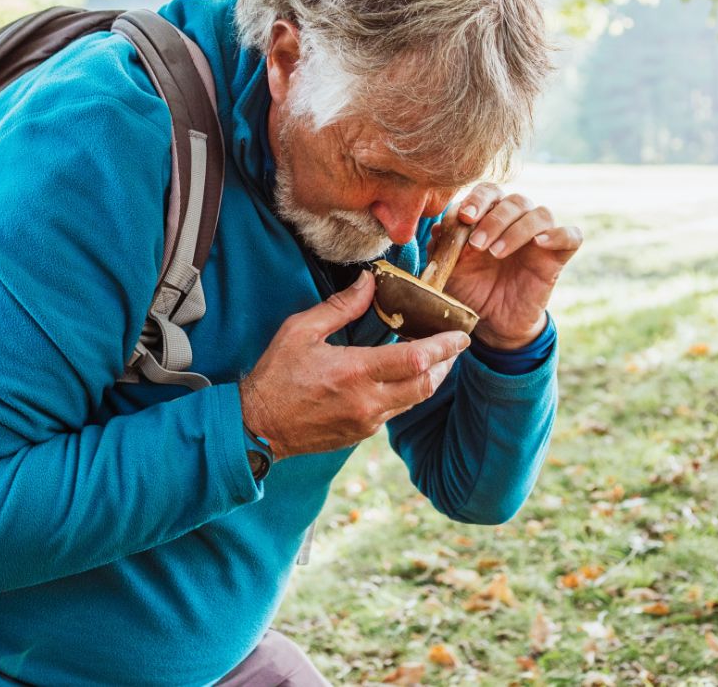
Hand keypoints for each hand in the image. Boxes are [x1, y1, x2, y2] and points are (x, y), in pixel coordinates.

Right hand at [239, 270, 469, 458]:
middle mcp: (367, 401)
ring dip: (431, 379)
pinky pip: (395, 412)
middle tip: (457, 346)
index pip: (415, 360)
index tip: (461, 335)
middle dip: (446, 364)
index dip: (444, 347)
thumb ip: (339, 307)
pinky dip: (407, 393)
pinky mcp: (361, 434)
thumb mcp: (301, 331)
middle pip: (425, 384)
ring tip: (439, 360)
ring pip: (414, 400)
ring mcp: (366, 422)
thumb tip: (368, 283)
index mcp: (355, 373)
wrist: (256, 425)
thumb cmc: (276, 375)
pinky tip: (405, 378)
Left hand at [434, 184, 582, 350]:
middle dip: (494, 219)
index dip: (478, 199)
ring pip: (541, 214)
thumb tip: (439, 227)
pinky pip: (571, 236)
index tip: (464, 217)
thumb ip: (443, 248)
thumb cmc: (470, 289)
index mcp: (490, 215)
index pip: (489, 192)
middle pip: (515, 200)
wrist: (493, 322)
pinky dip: (558, 235)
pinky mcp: (558, 257)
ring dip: (517, 230)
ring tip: (496, 253)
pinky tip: (540, 243)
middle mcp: (517, 221)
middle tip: (477, 244)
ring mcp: (540, 237)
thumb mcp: (449, 270)